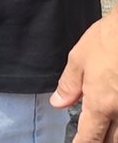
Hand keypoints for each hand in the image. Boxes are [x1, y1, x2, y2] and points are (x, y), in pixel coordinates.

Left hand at [55, 10, 117, 140]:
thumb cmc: (110, 39)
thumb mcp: (79, 58)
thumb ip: (69, 85)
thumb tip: (59, 103)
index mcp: (102, 104)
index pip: (90, 137)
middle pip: (112, 140)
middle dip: (100, 141)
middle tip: (91, 137)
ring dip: (114, 135)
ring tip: (104, 130)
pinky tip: (116, 115)